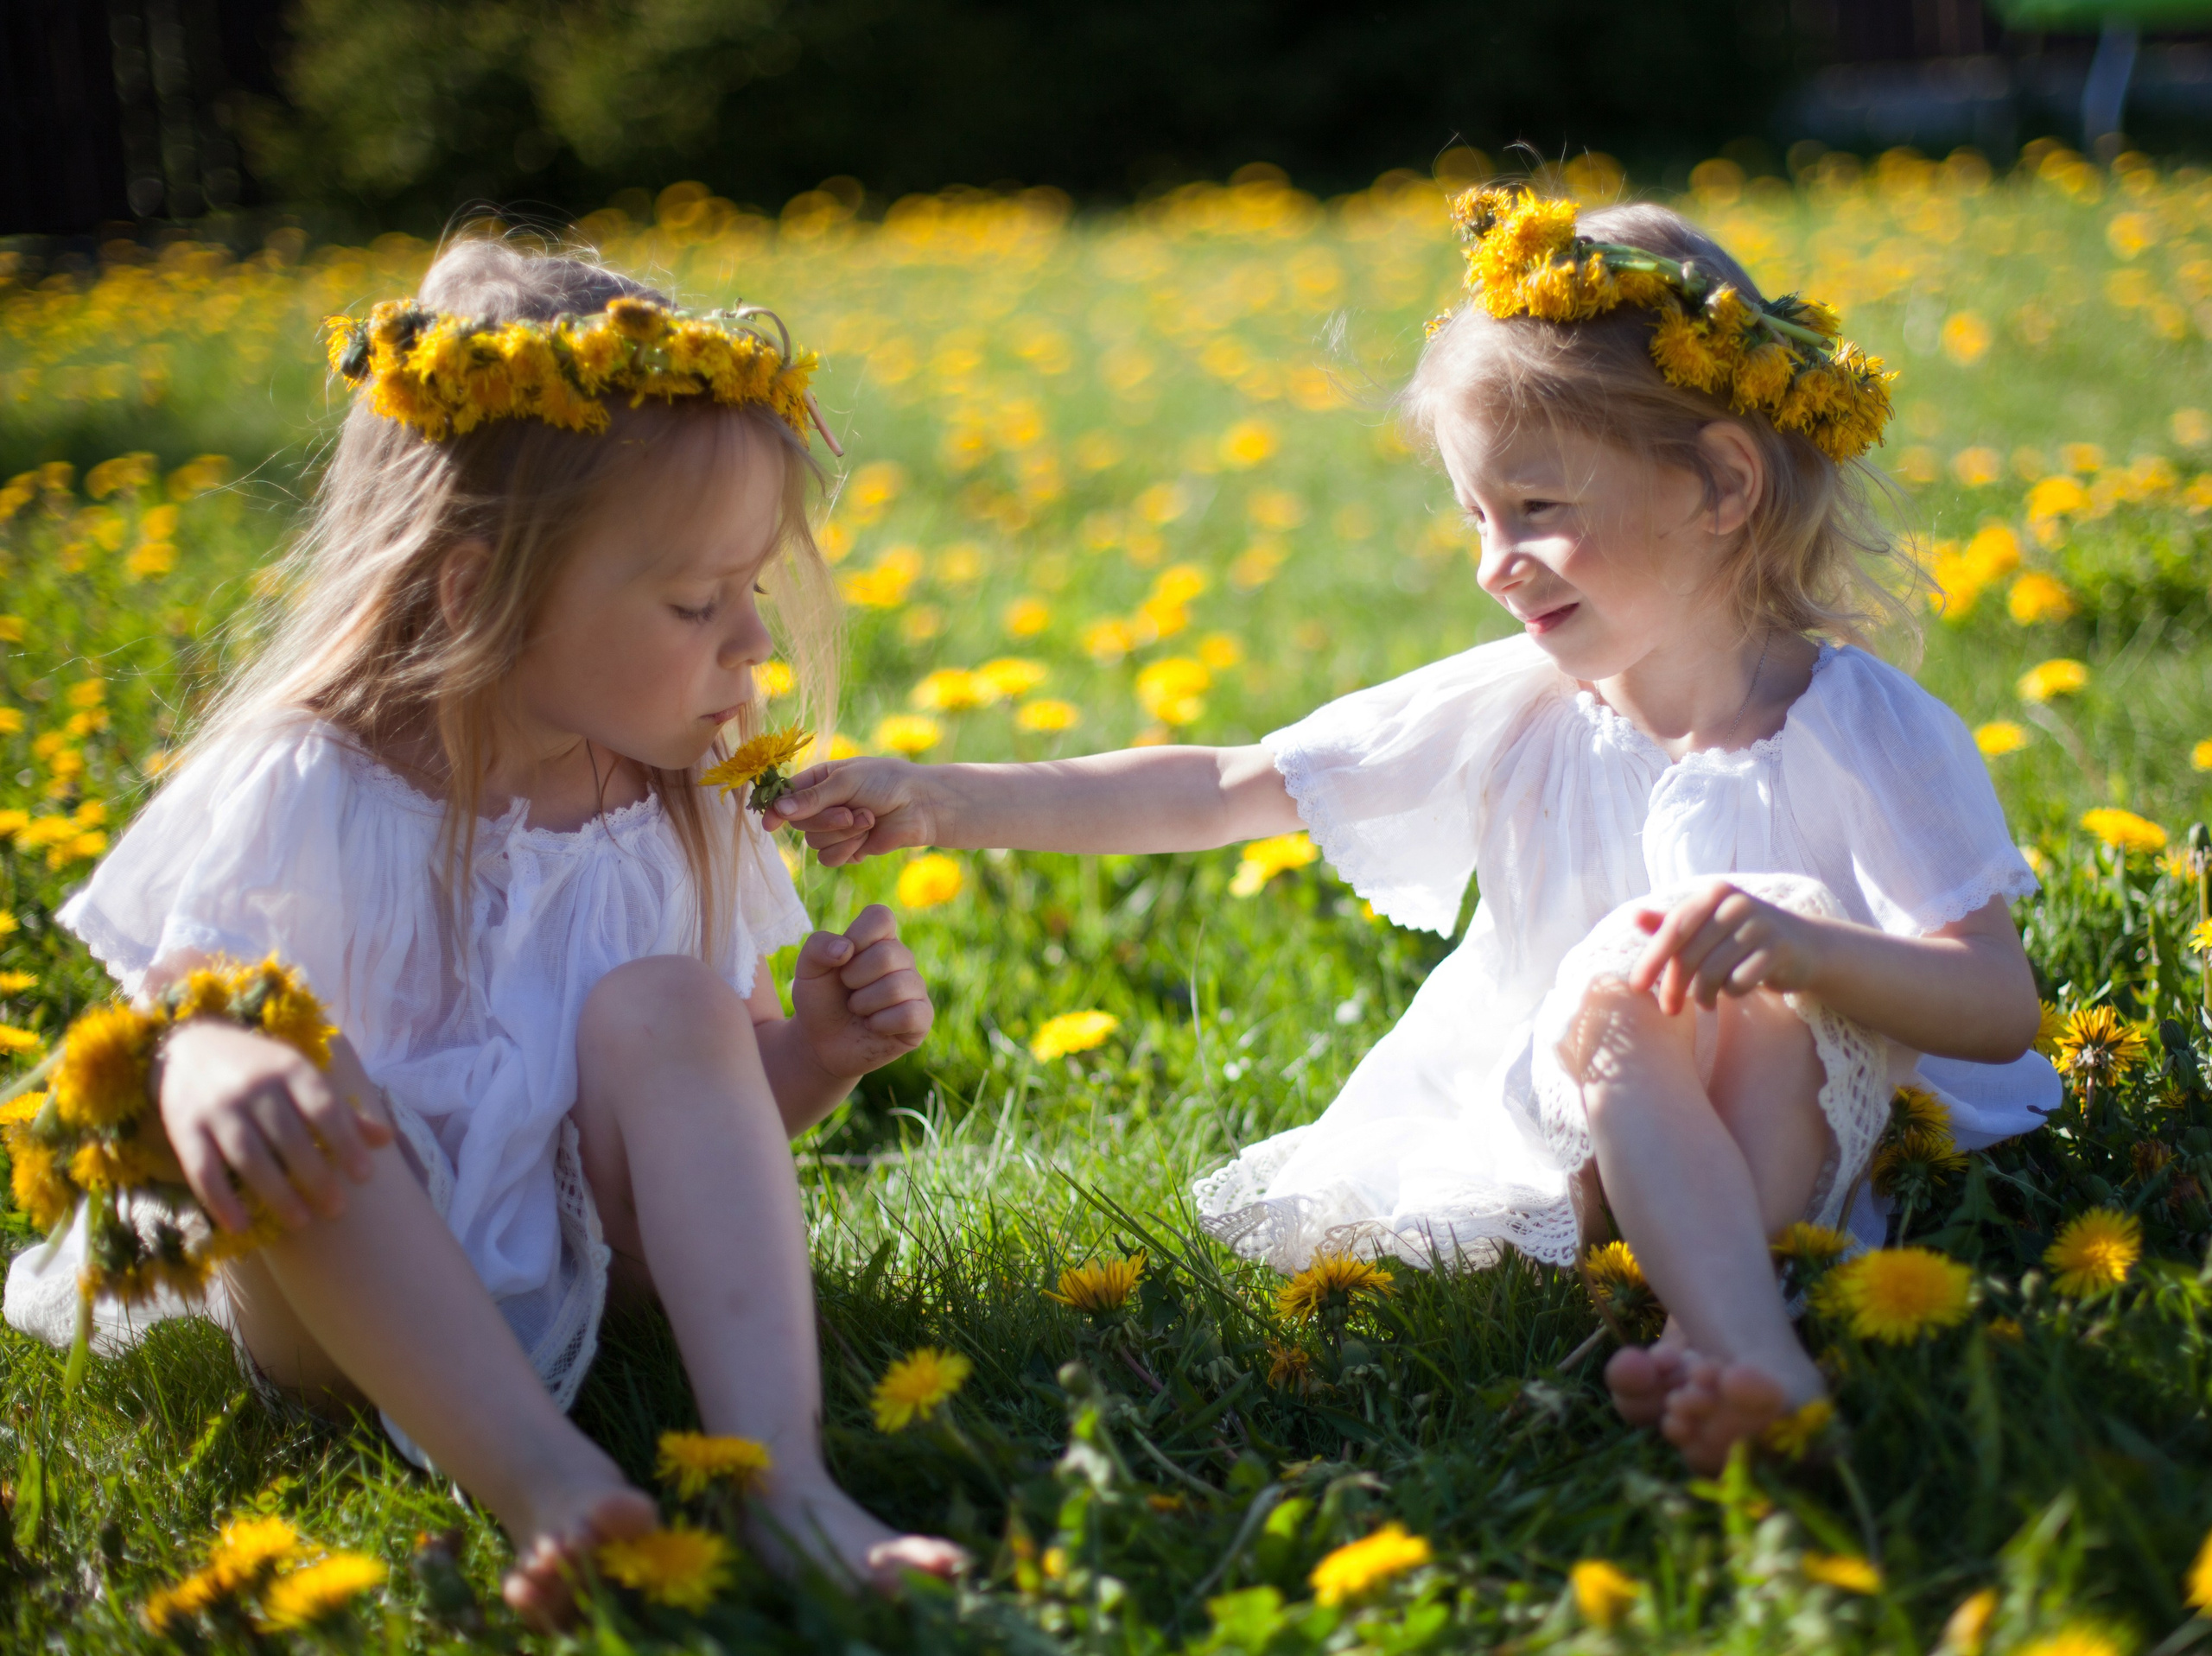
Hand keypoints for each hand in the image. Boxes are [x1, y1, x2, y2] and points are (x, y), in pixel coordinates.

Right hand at [157, 1019, 390, 1232]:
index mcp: (289, 1068)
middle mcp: (253, 1087)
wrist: (188, 1045)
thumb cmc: (259, 1066)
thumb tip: (385, 1138)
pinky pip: (203, 1170)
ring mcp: (217, 1108)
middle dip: (315, 1177)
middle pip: (289, 1138)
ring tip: (301, 1221)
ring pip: (249, 1157)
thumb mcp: (300, 1073)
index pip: (324, 1108)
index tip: (364, 1176)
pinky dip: (221, 1200)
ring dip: (276, 1193)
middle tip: (337, 1210)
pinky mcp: (184, 1129)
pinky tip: (241, 1226)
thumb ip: (339, 1109)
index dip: (346, 1142)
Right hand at [769, 758, 938, 866]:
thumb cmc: (887, 782)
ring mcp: (834, 829)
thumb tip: (778, 810)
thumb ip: (812, 798)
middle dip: (826, 821)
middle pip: (799, 824)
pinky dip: (848, 849)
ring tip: (869, 819)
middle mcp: (822, 805)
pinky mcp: (848, 849)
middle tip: (852, 812)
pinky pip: (829, 858)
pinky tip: (868, 838)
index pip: (786, 797)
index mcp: (819, 780)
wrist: (921, 806)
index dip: (776, 810)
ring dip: (843, 834)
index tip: (770, 823)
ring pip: (814, 843)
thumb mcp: (847, 782)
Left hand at [791, 904, 933, 1077]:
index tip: (842, 958)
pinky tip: (873, 1026)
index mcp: (878, 939)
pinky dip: (881, 1023)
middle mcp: (902, 959)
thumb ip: (818, 947)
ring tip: (857, 1009)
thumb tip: (846, 949)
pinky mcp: (922, 1018)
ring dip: (864, 1003)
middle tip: (847, 991)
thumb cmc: (820, 1000)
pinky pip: (910, 1014)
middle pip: (888, 954)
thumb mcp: (807, 970)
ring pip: (897, 986)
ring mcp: (915, 988)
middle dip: (855, 977)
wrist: (821, 1043)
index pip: (881, 917)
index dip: (860, 935)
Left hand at [1624, 879, 1823, 1013]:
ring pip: (1713, 971)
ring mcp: (1761, 925)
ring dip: (1704, 994)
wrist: (1805, 945)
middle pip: (1691, 954)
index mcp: (1714, 894)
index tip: (1636, 987)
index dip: (1652, 959)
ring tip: (1705, 1002)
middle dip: (1674, 986)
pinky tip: (1735, 991)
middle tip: (1669, 1009)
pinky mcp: (1779, 950)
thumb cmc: (1743, 937)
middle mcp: (1736, 904)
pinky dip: (1732, 992)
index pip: (1673, 928)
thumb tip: (1634, 916)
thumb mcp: (1708, 926)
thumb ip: (1672, 923)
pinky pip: (1740, 982)